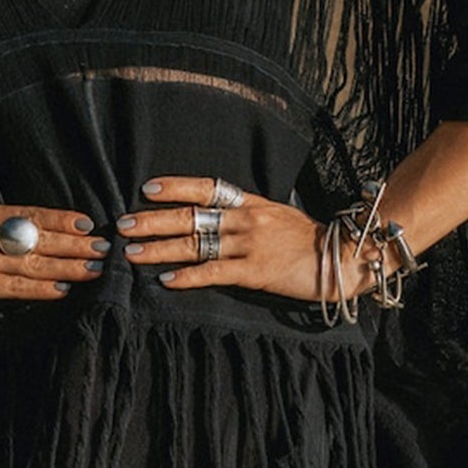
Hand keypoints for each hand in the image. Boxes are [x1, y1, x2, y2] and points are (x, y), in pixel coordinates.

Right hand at [0, 202, 111, 312]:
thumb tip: (24, 233)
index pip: (31, 213)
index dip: (62, 219)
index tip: (90, 223)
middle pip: (39, 236)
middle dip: (75, 242)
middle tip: (105, 247)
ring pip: (34, 260)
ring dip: (69, 265)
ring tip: (95, 268)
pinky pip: (16, 285)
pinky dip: (42, 287)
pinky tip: (62, 289)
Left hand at [115, 176, 371, 301]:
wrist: (344, 258)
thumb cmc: (307, 241)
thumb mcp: (275, 216)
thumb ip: (246, 215)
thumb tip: (213, 216)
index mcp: (250, 202)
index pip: (206, 187)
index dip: (175, 187)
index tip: (146, 189)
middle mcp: (246, 218)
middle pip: (190, 215)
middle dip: (153, 220)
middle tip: (122, 224)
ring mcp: (250, 244)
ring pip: (195, 244)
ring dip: (159, 248)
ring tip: (131, 253)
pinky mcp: (256, 272)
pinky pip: (214, 272)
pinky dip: (188, 276)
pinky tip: (166, 280)